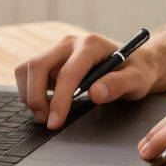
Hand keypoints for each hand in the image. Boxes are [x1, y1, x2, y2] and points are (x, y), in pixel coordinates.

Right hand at [14, 32, 159, 128]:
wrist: (136, 62)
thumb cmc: (138, 71)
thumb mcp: (138, 79)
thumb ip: (119, 85)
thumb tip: (95, 93)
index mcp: (91, 45)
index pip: (66, 74)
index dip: (58, 100)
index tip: (55, 122)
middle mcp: (71, 43)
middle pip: (37, 66)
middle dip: (35, 96)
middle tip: (46, 121)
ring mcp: (59, 49)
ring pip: (27, 68)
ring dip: (29, 93)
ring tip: (45, 114)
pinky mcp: (52, 58)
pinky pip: (29, 72)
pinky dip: (30, 90)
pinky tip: (46, 103)